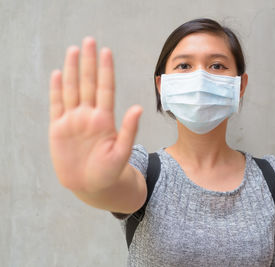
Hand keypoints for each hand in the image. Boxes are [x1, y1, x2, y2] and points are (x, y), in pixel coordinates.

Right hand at [49, 37, 141, 192]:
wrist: (92, 186)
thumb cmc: (110, 171)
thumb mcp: (122, 152)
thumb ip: (129, 130)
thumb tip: (138, 108)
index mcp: (105, 119)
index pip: (106, 89)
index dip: (106, 70)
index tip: (107, 51)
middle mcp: (89, 115)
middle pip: (88, 83)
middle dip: (89, 62)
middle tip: (89, 40)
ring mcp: (73, 120)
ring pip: (72, 90)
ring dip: (72, 70)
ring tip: (74, 50)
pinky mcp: (59, 129)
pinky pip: (57, 105)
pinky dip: (56, 90)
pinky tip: (58, 74)